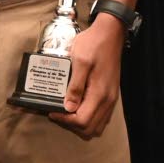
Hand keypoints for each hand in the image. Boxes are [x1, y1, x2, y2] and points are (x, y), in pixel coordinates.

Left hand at [49, 15, 125, 139]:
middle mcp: (108, 100)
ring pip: (97, 125)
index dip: (65, 120)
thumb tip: (68, 107)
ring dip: (81, 124)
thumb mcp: (80, 61)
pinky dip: (89, 118)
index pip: (82, 120)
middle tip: (57, 113)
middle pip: (90, 128)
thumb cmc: (93, 45)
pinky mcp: (110, 94)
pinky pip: (101, 116)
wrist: (110, 34)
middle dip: (72, 125)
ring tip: (65, 112)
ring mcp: (111, 98)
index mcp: (100, 93)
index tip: (52, 111)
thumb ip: (75, 86)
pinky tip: (77, 107)